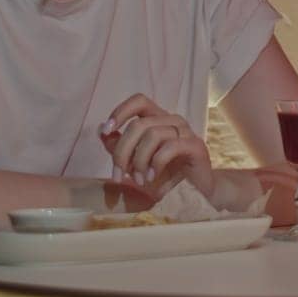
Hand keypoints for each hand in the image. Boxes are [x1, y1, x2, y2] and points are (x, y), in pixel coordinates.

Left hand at [99, 95, 214, 201]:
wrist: (195, 195)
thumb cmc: (165, 178)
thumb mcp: (135, 164)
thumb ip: (119, 147)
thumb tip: (102, 130)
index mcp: (158, 120)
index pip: (139, 101)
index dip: (121, 111)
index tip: (106, 131)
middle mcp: (172, 121)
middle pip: (139, 124)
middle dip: (123, 151)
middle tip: (118, 175)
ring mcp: (185, 132)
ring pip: (153, 134)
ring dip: (139, 160)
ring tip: (138, 180)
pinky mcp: (195, 146)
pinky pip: (169, 147)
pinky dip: (155, 163)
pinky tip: (152, 177)